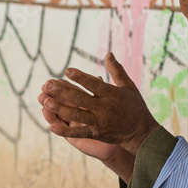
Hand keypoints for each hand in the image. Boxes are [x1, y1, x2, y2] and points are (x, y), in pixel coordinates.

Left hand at [39, 53, 158, 155]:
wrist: (141, 132)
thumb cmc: (135, 106)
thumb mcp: (128, 86)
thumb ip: (117, 70)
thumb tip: (108, 54)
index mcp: (111, 94)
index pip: (93, 84)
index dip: (80, 77)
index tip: (66, 70)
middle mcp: (104, 108)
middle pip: (81, 98)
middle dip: (63, 91)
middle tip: (47, 84)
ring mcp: (99, 122)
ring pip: (77, 115)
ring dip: (60, 109)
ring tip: (46, 102)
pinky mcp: (96, 134)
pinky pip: (79, 132)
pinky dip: (66, 131)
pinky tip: (52, 127)